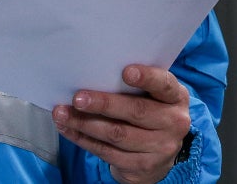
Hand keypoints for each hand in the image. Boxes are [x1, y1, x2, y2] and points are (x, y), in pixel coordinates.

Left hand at [52, 65, 191, 183]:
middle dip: (103, 104)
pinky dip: (83, 140)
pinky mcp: (143, 166)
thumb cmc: (147, 108)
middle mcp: (173, 123)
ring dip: (84, 123)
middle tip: (77, 98)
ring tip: (61, 113)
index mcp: (175, 97)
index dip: (146, 78)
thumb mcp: (150, 93)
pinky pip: (108, 153)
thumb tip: (91, 70)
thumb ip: (131, 83)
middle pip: (136, 112)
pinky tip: (67, 129)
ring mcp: (160, 148)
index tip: (125, 72)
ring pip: (117, 134)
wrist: (159, 151)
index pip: (164, 85)